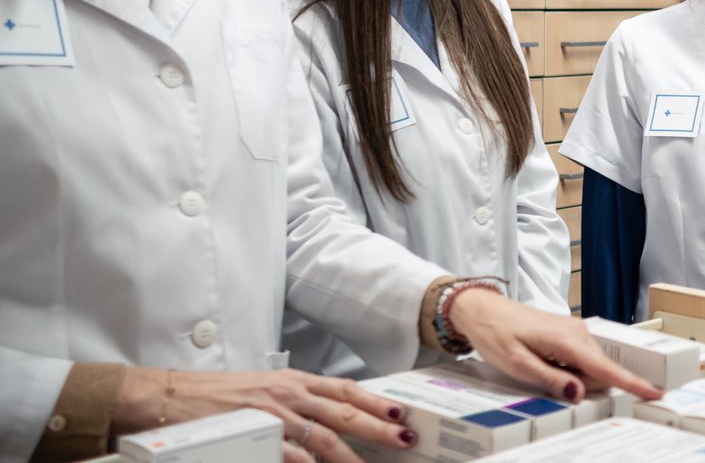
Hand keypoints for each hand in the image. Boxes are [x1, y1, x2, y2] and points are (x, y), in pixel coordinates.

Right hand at [115, 367, 412, 462]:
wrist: (169, 396)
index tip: (399, 413)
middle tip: (404, 440)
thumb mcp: (266, 390)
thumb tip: (330, 417)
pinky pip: (287, 454)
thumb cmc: (217, 396)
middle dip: (377, 427)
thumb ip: (298, 402)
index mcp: (294, 381)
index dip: (374, 401)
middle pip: (342, 412)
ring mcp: (270, 415)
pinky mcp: (251, 435)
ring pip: (321, 437)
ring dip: (349, 456)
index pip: (344, 389)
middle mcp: (287, 394)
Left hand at [448, 287, 661, 401]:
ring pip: (589, 365)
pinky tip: (545, 363)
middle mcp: (577, 332)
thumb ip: (551, 380)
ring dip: (572, 377)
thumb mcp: (518, 365)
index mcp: (567, 340)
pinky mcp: (568, 332)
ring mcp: (574, 330)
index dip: (631, 382)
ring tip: (538, 367)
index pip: (605, 368)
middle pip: (597, 371)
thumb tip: (579, 393)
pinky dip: (569, 368)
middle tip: (544, 379)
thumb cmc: (497, 335)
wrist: (483, 310)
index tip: (654, 391)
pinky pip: (580, 358)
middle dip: (582, 386)